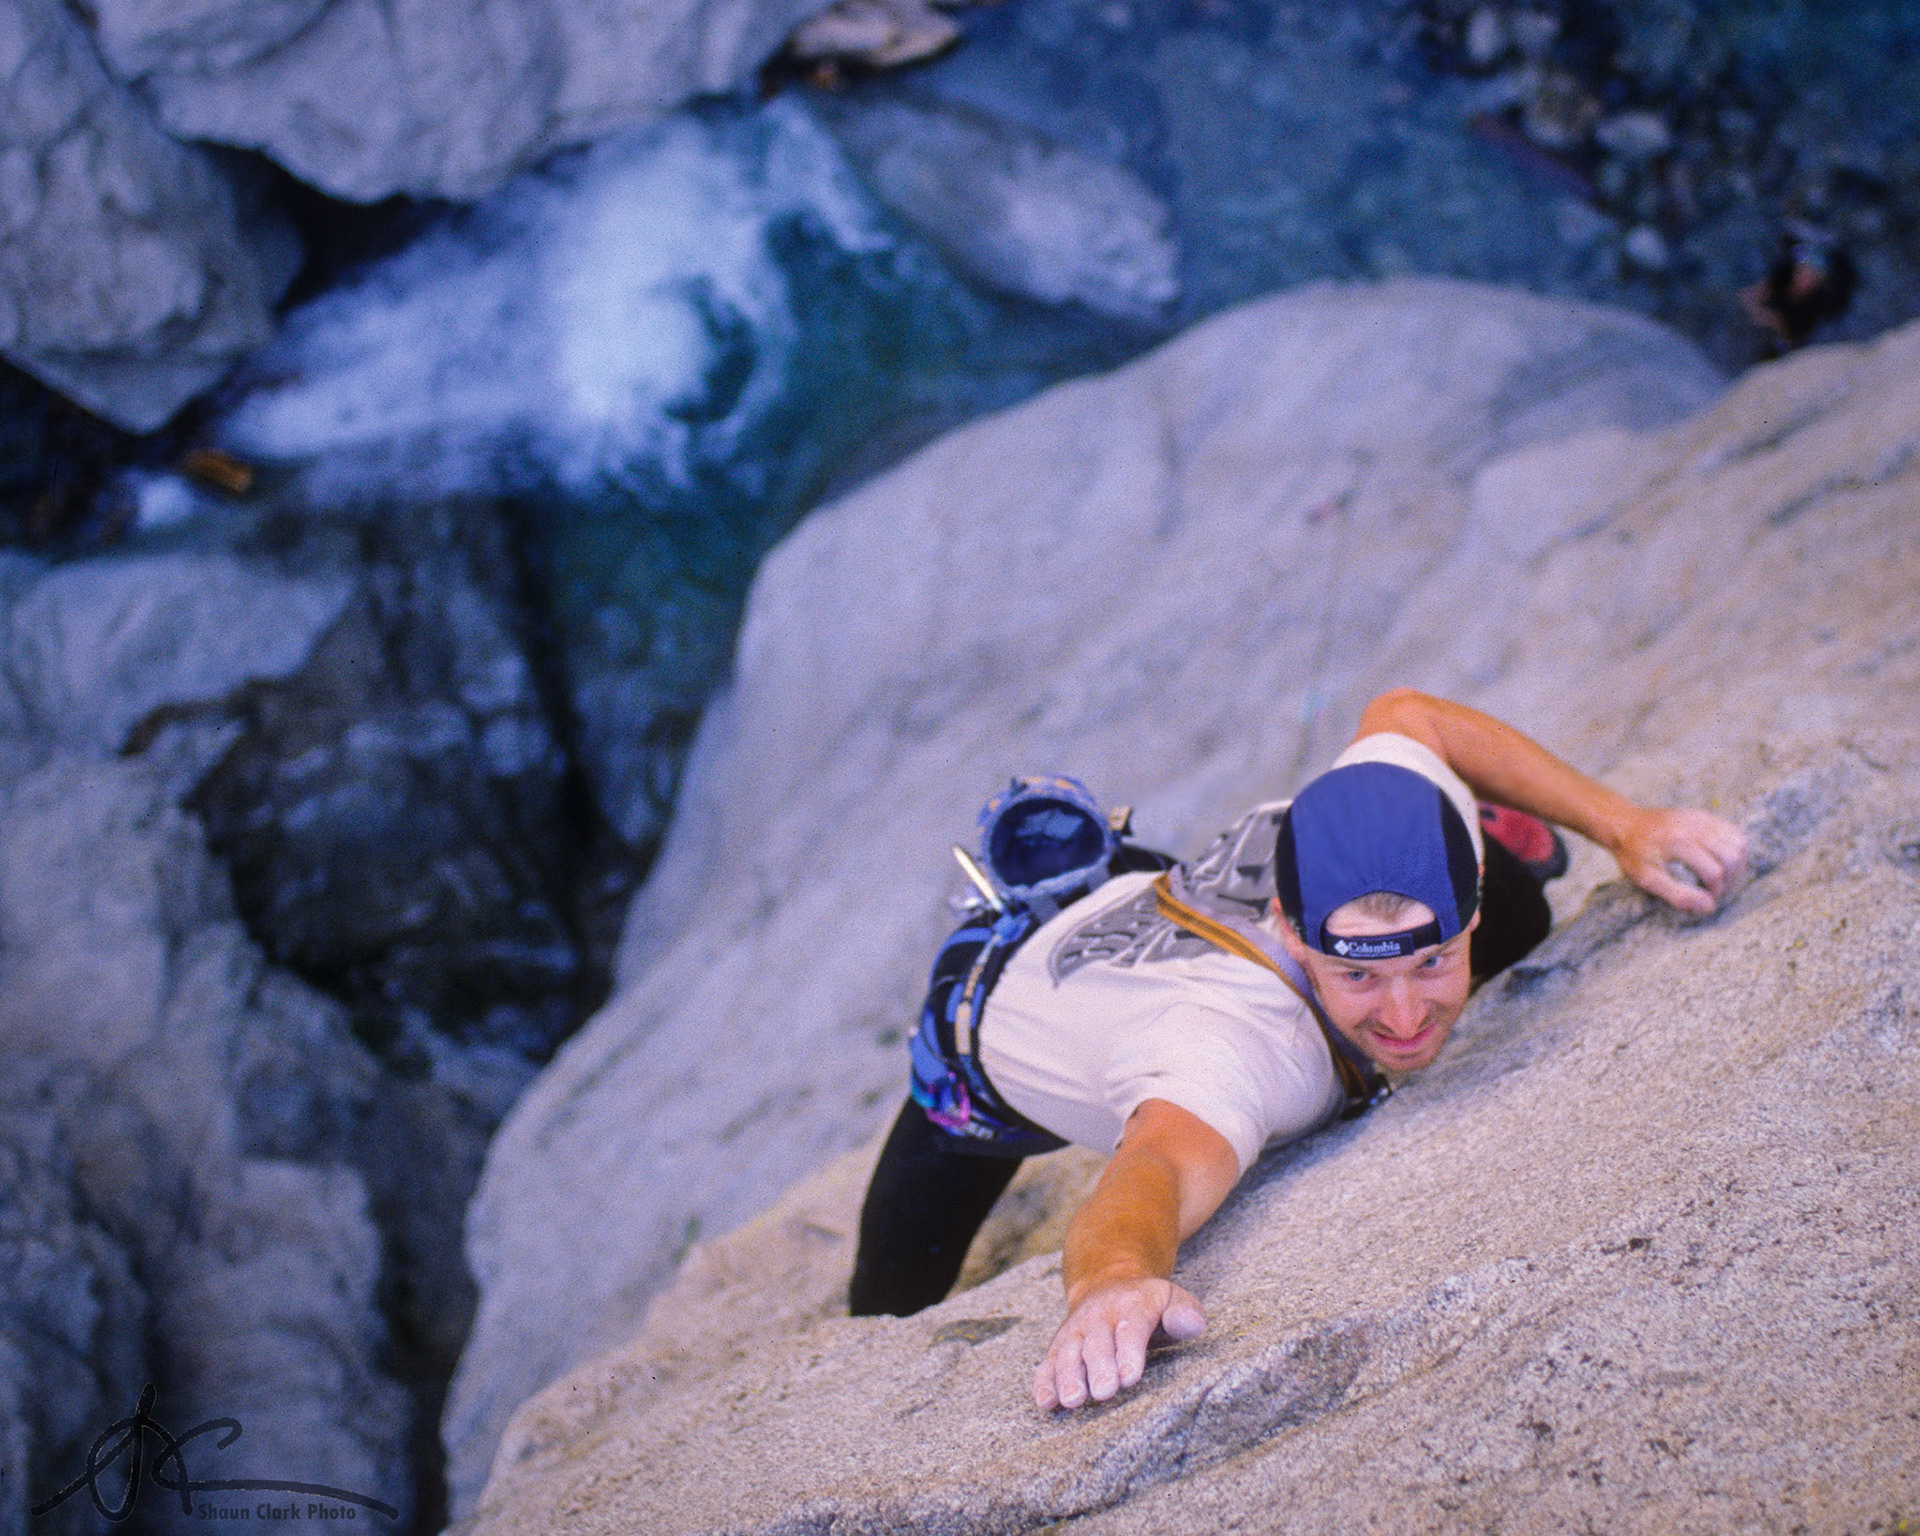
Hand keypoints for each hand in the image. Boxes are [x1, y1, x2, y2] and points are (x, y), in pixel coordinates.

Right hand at [1032, 1277, 1205, 1411]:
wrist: (1108, 1280)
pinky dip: (1044, 1380)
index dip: (1129, 1352)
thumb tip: (1189, 1325)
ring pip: (1070, 1352)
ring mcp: (1077, 1329)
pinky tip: (1044, 1401)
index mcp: (1131, 1304)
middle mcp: (1099, 1315)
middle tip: (1102, 1393)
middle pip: (1097, 1343)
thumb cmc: (1148, 1304)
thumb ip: (1184, 1312)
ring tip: (1072, 1400)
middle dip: (1099, 1368)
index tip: (1129, 1377)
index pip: (1131, 1328)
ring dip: (1068, 1376)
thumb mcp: (1171, 1297)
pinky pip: (1050, 1361)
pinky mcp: (1060, 1343)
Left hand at [1612, 806, 1748, 914]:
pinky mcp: (1704, 815)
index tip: (1706, 899)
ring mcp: (1701, 818)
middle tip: (1716, 891)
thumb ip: (1677, 894)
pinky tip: (1722, 862)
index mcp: (1679, 842)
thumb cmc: (1633, 854)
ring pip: (1739, 843)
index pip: (1715, 872)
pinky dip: (1735, 850)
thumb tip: (1709, 906)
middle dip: (1730, 880)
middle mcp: (1694, 826)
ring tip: (1721, 878)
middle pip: (1733, 856)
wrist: (1623, 824)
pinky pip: (1734, 832)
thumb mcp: (1646, 879)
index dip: (1716, 892)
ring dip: (1737, 865)